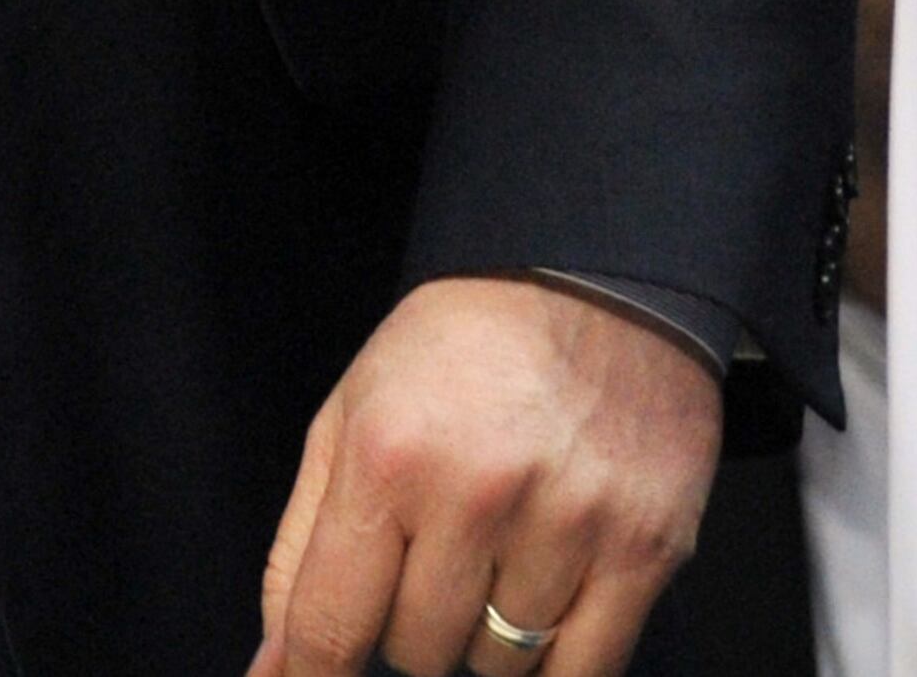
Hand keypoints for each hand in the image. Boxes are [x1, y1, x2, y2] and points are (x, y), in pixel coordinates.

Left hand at [248, 275, 721, 674]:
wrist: (598, 280)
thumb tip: (270, 671)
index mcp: (390, 453)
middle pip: (418, 654)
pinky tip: (550, 585)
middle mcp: (478, 492)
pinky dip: (555, 653)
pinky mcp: (646, 548)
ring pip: (498, 668)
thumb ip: (302, 549)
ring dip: (488, 631)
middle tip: (440, 545)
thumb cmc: (459, 351)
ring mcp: (569, 523)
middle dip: (416, 618)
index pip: (330, 626)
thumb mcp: (352, 414)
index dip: (315, 672)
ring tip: (503, 544)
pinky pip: (582, 674)